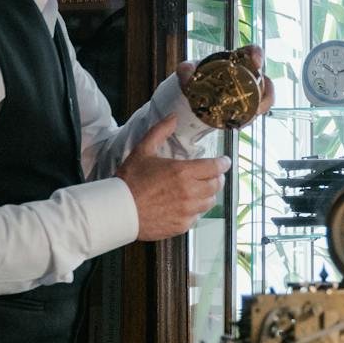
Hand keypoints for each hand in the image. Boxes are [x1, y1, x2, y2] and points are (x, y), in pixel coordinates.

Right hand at [116, 116, 227, 240]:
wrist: (119, 211)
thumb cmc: (130, 181)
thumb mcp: (143, 150)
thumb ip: (160, 131)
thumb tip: (173, 117)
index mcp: (183, 172)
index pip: (215, 167)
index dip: (223, 163)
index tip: (224, 162)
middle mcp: (189, 192)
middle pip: (216, 185)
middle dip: (217, 178)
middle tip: (212, 174)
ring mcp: (187, 210)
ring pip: (210, 201)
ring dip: (208, 194)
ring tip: (201, 189)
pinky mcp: (182, 225)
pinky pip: (198, 216)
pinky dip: (196, 209)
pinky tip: (187, 204)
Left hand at [177, 45, 274, 120]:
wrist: (198, 91)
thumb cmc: (198, 75)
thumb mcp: (189, 70)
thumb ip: (186, 70)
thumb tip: (186, 76)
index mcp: (238, 59)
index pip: (253, 51)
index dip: (258, 55)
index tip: (256, 64)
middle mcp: (249, 73)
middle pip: (266, 80)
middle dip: (265, 94)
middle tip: (257, 105)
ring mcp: (251, 90)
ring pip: (265, 98)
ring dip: (261, 108)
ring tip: (248, 118)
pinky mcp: (248, 105)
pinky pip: (256, 111)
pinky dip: (250, 119)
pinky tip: (239, 124)